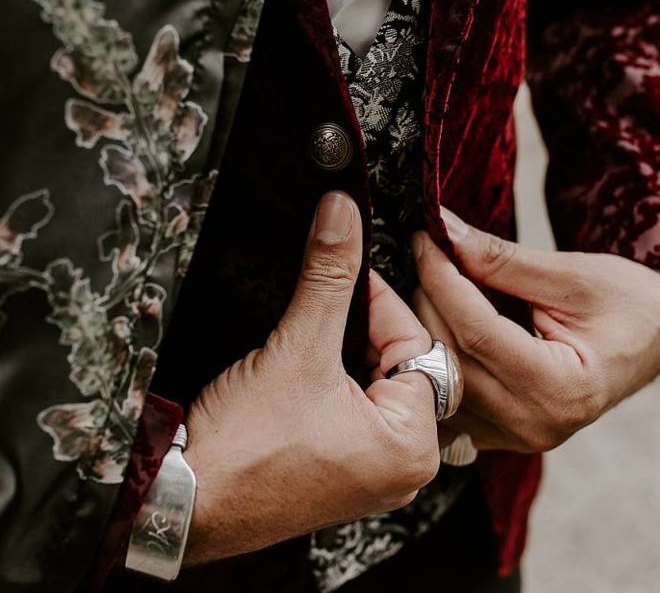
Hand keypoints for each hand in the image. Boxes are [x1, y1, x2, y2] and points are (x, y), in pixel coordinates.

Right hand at [183, 192, 438, 564]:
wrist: (185, 505)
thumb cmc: (242, 450)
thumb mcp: (295, 350)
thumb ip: (328, 275)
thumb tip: (343, 214)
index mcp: (411, 445)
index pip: (416, 345)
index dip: (381, 299)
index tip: (350, 267)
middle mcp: (403, 466)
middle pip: (402, 364)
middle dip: (365, 325)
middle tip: (330, 296)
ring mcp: (374, 473)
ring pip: (378, 383)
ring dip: (349, 349)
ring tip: (311, 333)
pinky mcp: (345, 471)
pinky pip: (359, 408)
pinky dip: (339, 378)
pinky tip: (308, 365)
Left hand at [412, 208, 659, 453]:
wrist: (655, 336)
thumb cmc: (627, 303)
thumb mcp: (570, 275)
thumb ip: (501, 259)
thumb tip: (445, 231)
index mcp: (564, 389)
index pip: (476, 331)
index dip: (442, 279)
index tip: (425, 240)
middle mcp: (536, 425)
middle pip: (452, 356)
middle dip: (426, 299)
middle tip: (422, 254)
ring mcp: (516, 437)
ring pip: (439, 377)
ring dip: (423, 327)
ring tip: (424, 282)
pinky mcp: (502, 434)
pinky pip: (446, 398)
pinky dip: (432, 358)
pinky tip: (432, 322)